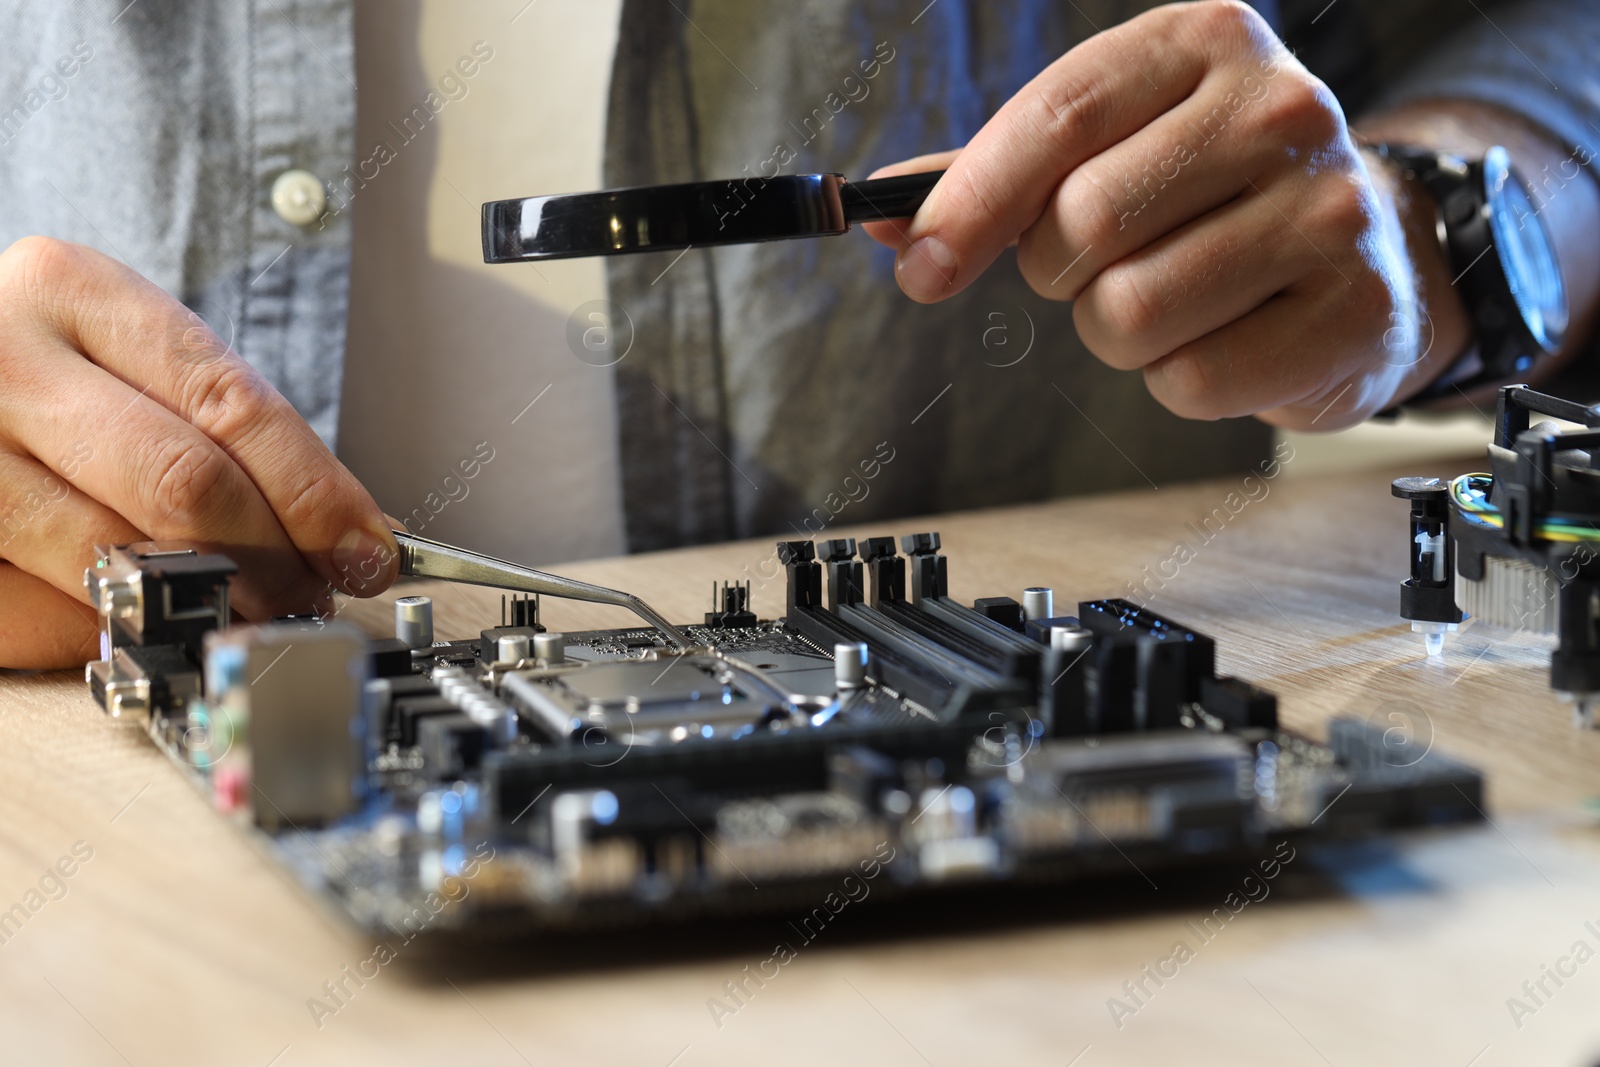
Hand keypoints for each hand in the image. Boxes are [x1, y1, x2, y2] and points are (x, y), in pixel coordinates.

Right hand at [0, 237, 398, 668]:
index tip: (367, 547)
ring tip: (244, 610)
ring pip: (117, 557)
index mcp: (67, 290)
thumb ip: (225, 426)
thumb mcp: (125, 358)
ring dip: (207, 603)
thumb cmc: (39, 375)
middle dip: (273, 555)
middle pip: (183, 481)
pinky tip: (146, 618)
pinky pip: (47, 617)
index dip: (314, 491)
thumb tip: (356, 531)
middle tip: (310, 592)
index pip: (229, 401)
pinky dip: (116, 631)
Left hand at [861, 0, 1467, 427]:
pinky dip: (1179, 381)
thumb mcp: (1114, 148)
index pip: (1059, 118)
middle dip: (1061, 272)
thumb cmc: (1210, 197)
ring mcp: (1330, 207)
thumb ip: (997, 177)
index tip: (918, 265)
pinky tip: (1227, 335)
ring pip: (1128, 313)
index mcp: (1206, 41)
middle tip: (1105, 267)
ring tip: (1175, 299)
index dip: (970, 202)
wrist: (1370, 256)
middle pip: (1083, 224)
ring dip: (1116, 332)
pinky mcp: (1353, 310)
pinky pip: (1190, 379)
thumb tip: (881, 221)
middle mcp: (1280, 108)